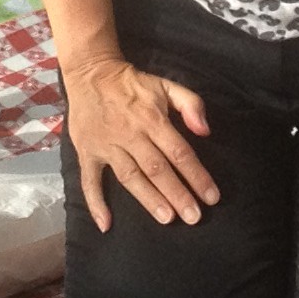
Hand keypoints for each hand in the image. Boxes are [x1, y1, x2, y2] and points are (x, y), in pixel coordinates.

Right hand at [63, 54, 219, 229]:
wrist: (91, 73)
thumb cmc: (133, 84)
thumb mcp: (166, 85)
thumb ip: (191, 104)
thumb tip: (205, 131)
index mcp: (152, 119)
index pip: (179, 152)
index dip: (197, 176)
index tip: (211, 197)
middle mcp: (130, 134)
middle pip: (157, 168)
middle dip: (177, 194)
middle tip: (194, 217)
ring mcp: (107, 145)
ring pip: (130, 176)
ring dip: (149, 199)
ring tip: (167, 218)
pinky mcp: (87, 152)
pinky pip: (90, 180)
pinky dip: (95, 203)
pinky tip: (105, 224)